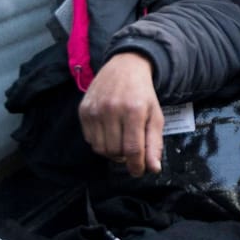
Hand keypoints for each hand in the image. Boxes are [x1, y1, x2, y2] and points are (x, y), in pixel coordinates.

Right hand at [78, 52, 164, 175]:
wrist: (125, 68)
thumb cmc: (143, 94)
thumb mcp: (155, 116)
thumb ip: (154, 143)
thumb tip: (153, 168)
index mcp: (134, 110)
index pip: (133, 149)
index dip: (136, 165)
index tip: (139, 172)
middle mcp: (112, 109)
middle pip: (115, 151)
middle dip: (125, 156)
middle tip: (131, 148)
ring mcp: (95, 110)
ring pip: (100, 149)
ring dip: (112, 151)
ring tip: (121, 139)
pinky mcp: (83, 110)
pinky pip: (89, 139)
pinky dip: (100, 142)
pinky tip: (109, 131)